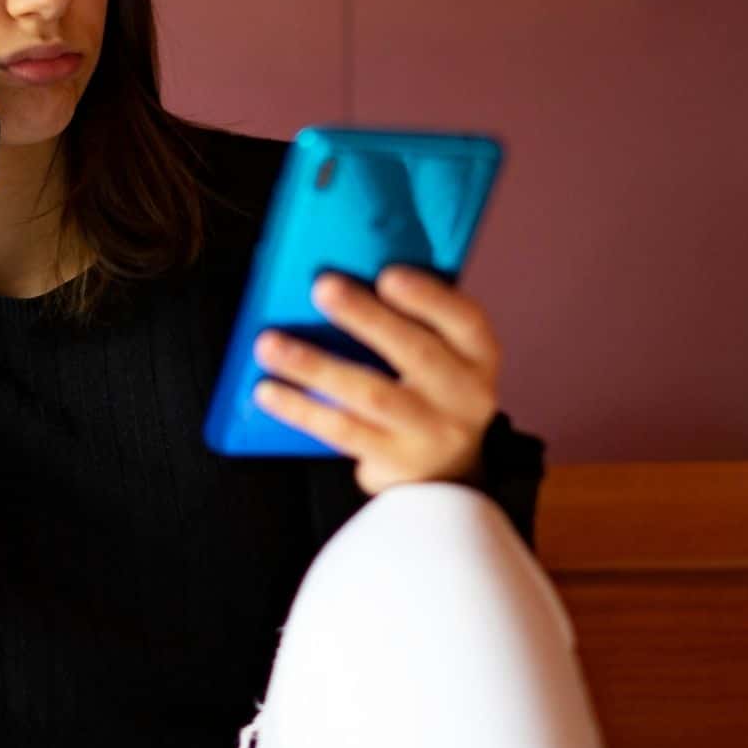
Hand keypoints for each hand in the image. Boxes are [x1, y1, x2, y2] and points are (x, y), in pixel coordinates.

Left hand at [251, 265, 500, 496]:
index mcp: (478, 356)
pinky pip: (342, 431)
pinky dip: (302, 408)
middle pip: (415, 353)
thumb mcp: (446, 355)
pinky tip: (269, 390)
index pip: (465, 321)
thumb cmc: (433, 392)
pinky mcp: (392, 460)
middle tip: (322, 287)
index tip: (387, 274)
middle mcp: (463, 395)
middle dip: (366, 318)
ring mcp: (428, 431)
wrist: (447, 472)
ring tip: (270, 344)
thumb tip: (347, 276)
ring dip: (316, 366)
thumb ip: (415, 320)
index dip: (428, 297)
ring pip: (370, 394)